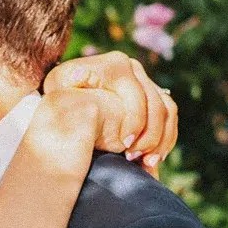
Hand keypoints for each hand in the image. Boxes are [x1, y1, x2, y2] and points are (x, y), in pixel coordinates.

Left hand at [42, 51, 178, 175]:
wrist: (69, 90)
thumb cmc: (60, 92)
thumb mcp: (57, 87)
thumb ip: (68, 86)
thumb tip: (82, 81)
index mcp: (115, 65)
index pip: (136, 95)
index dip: (135, 123)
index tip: (125, 147)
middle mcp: (134, 68)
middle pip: (157, 104)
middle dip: (150, 136)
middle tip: (136, 159)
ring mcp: (145, 79)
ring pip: (168, 109)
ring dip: (162, 139)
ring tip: (148, 162)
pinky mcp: (152, 93)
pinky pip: (169, 115)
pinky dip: (166, 137)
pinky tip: (153, 157)